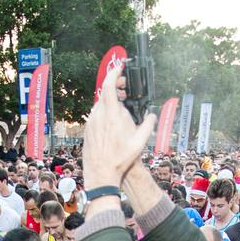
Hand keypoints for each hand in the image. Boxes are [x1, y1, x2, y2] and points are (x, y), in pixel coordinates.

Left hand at [82, 64, 155, 187]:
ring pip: (100, 104)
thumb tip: (152, 116)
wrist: (101, 173)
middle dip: (116, 87)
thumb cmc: (120, 160)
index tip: (120, 67)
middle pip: (105, 93)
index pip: (108, 86)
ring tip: (122, 106)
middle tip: (125, 89)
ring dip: (111, 101)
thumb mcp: (139, 143)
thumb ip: (148, 125)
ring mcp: (91, 122)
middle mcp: (98, 116)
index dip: (114, 72)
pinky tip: (112, 120)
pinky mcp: (87, 129)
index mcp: (111, 115)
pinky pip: (96, 115)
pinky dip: (104, 111)